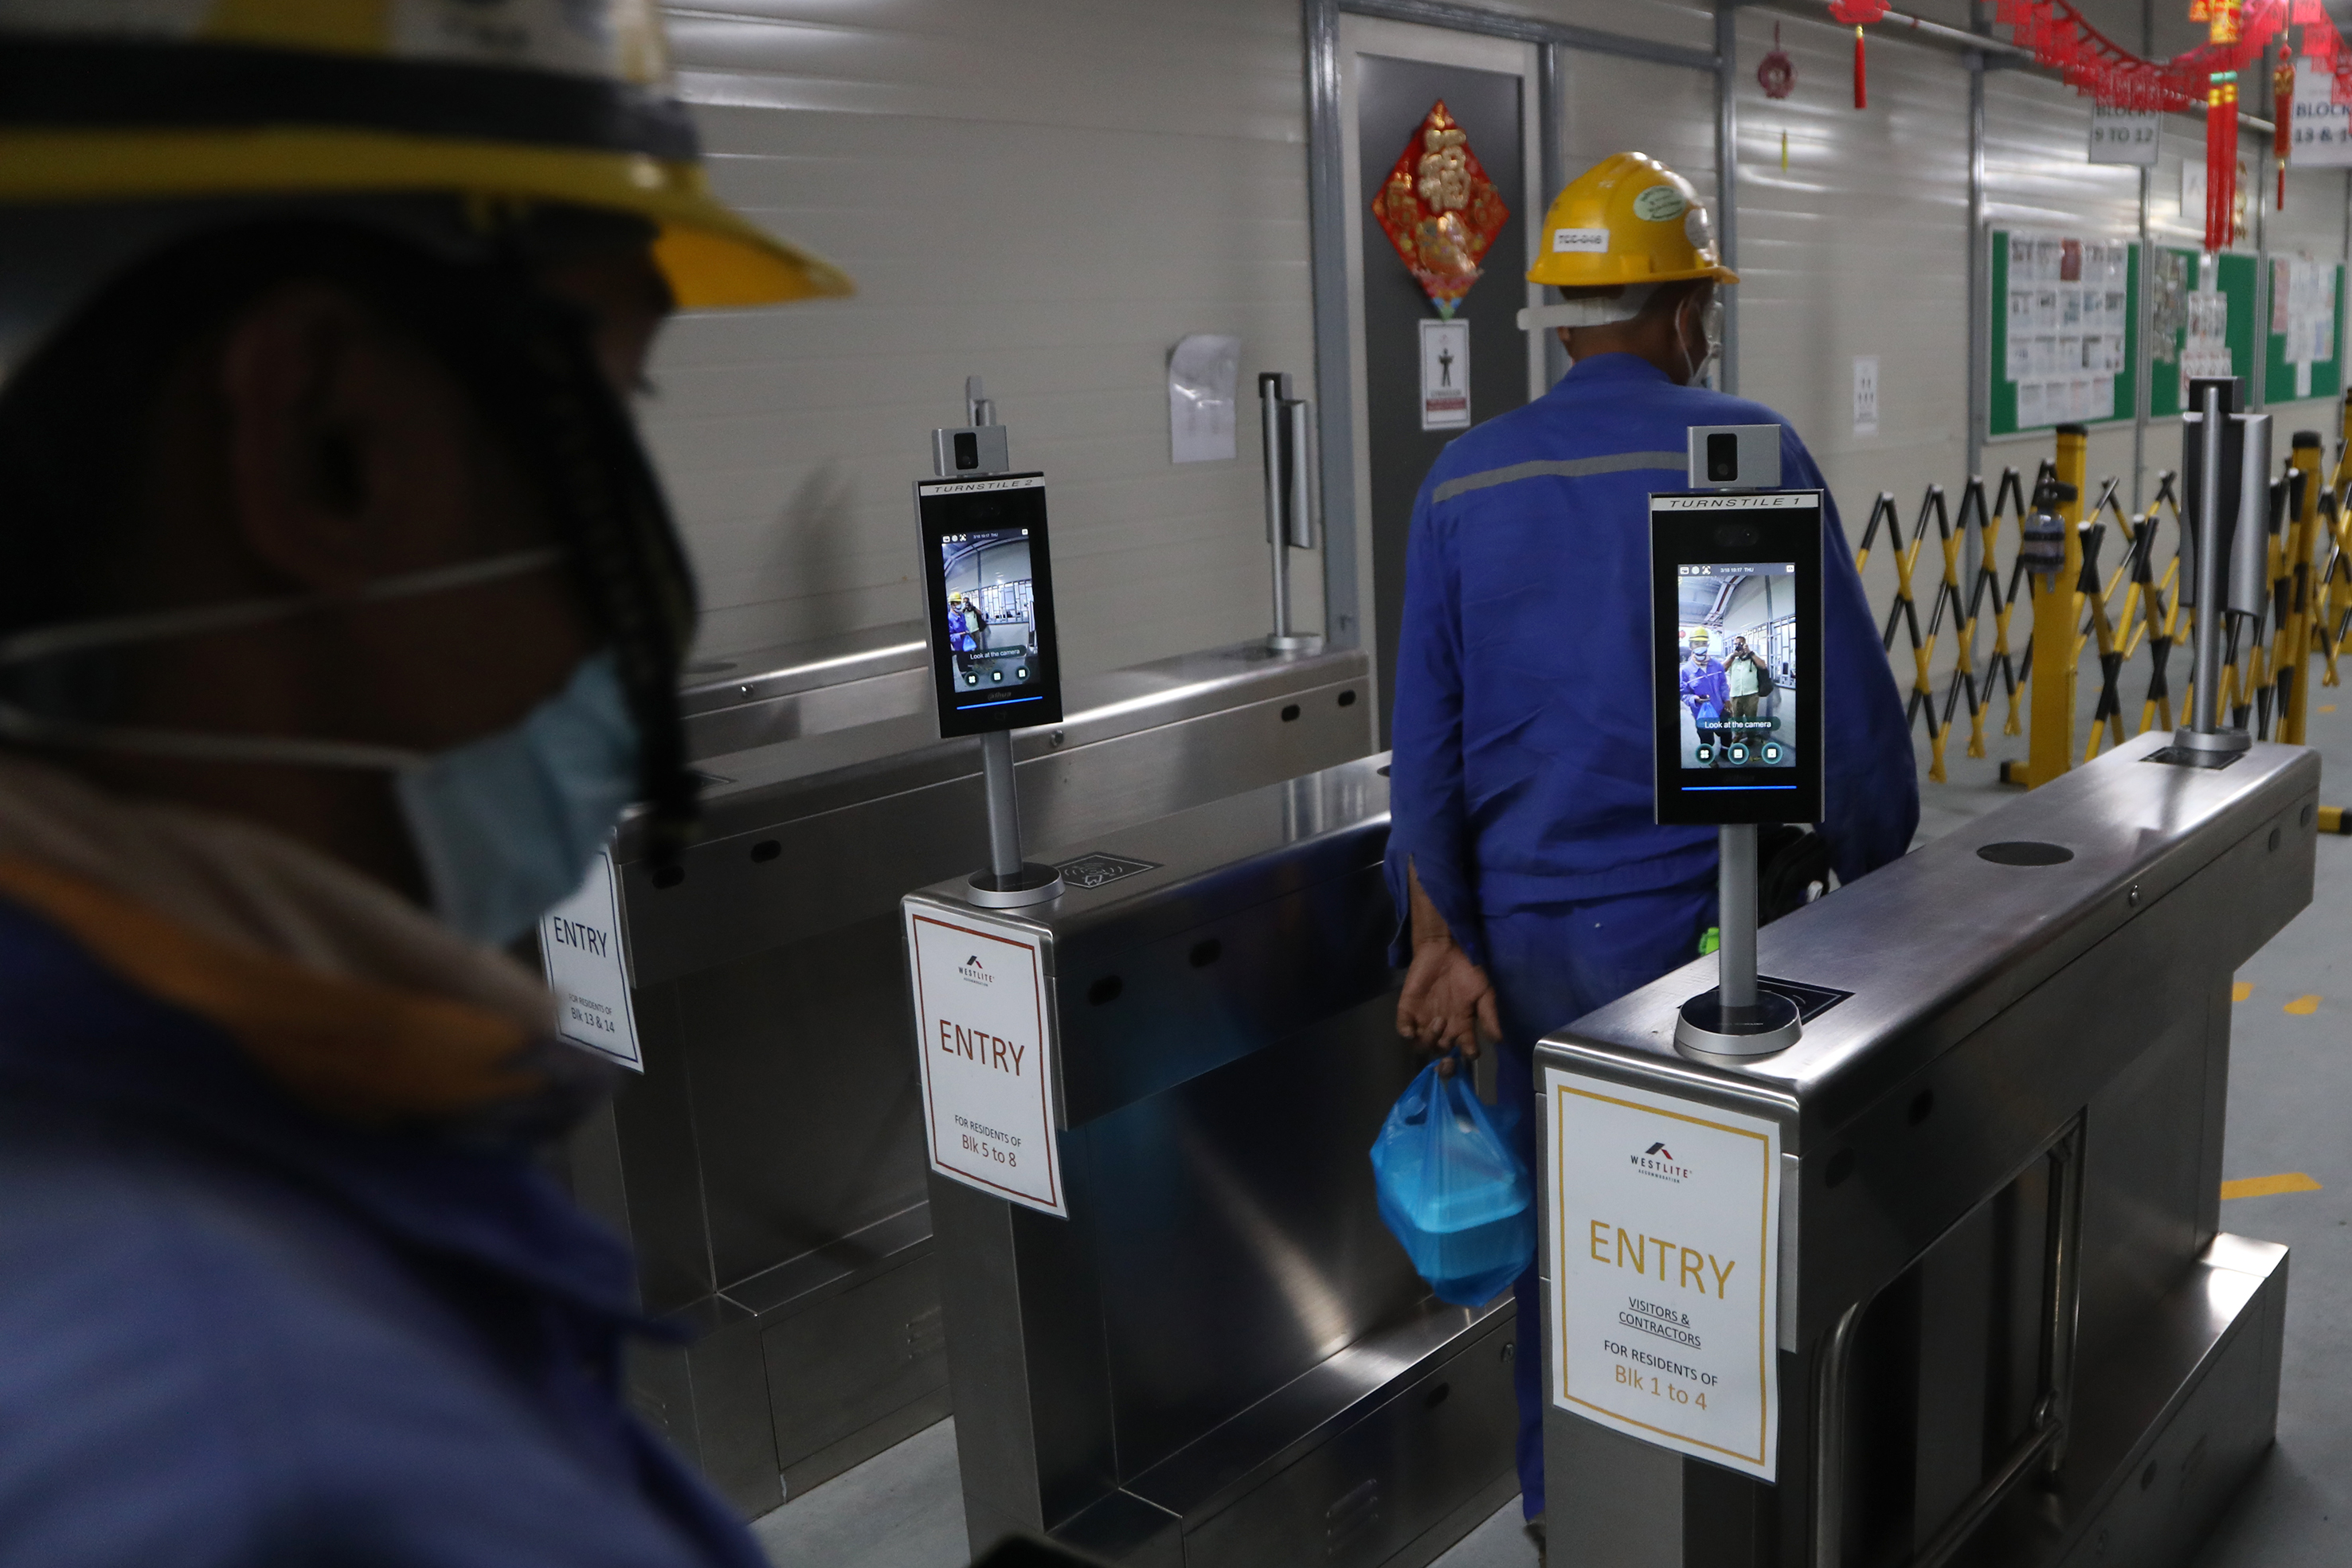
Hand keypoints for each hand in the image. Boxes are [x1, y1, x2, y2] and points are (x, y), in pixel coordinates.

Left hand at [1397, 936, 1499, 1072]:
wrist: (1444, 948)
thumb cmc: (1467, 970)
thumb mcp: (1484, 992)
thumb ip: (1489, 1015)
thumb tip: (1498, 1040)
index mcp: (1462, 1026)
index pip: (1464, 1050)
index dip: (1466, 1055)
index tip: (1469, 1050)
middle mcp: (1443, 1027)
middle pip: (1441, 1051)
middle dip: (1445, 1049)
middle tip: (1450, 1033)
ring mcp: (1423, 1019)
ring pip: (1422, 1043)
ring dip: (1430, 1039)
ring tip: (1439, 1021)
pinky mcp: (1408, 1009)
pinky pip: (1403, 1028)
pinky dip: (1406, 1033)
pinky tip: (1411, 1030)